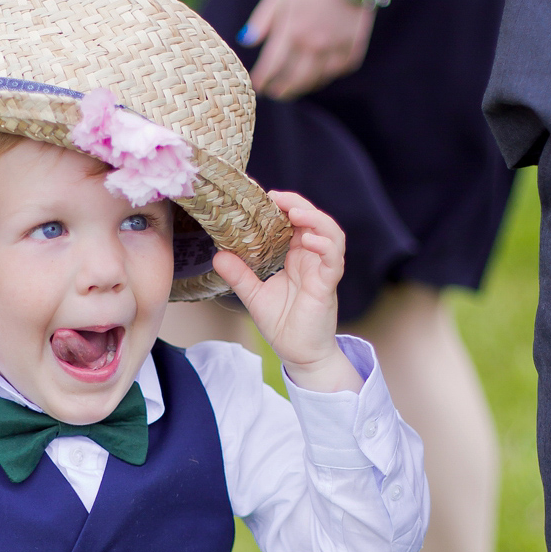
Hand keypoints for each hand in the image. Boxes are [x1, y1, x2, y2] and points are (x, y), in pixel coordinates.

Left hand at [213, 194, 359, 391]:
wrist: (299, 354)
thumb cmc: (283, 324)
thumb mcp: (254, 295)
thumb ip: (239, 275)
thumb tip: (217, 255)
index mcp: (296, 257)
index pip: (295, 222)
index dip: (283, 206)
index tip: (262, 196)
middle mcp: (312, 259)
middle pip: (313, 220)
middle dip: (298, 204)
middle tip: (276, 197)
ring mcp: (322, 270)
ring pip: (330, 233)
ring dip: (315, 218)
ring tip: (294, 211)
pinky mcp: (328, 284)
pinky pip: (333, 258)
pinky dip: (323, 244)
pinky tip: (307, 239)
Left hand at [243, 0, 373, 100]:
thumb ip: (263, 18)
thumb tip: (246, 41)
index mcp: (291, 30)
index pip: (271, 65)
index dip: (262, 79)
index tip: (257, 85)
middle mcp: (313, 44)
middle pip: (294, 79)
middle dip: (282, 90)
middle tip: (276, 93)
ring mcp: (335, 46)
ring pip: (317, 79)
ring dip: (304, 86)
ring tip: (296, 87)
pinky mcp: (354, 43)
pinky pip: (341, 68)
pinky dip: (330, 73)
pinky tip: (322, 73)